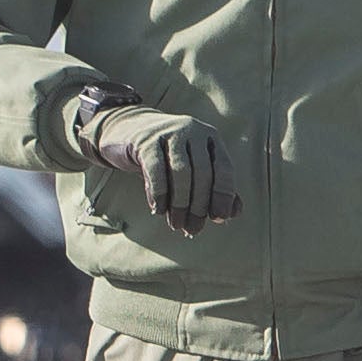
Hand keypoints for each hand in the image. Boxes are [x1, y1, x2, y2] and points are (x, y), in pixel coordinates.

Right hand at [74, 95, 239, 229]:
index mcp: (211, 137)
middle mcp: (193, 130)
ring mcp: (169, 131)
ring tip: (175, 224)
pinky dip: (159, 193)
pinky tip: (158, 210)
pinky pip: (155, 169)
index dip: (223, 195)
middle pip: (202, 172)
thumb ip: (214, 188)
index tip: (218, 219)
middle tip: (192, 230)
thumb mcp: (191, 171)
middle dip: (199, 205)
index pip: (224, 168)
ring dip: (180, 203)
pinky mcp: (145, 140)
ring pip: (181, 172)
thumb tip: (233, 213)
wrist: (128, 134)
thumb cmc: (166, 158)